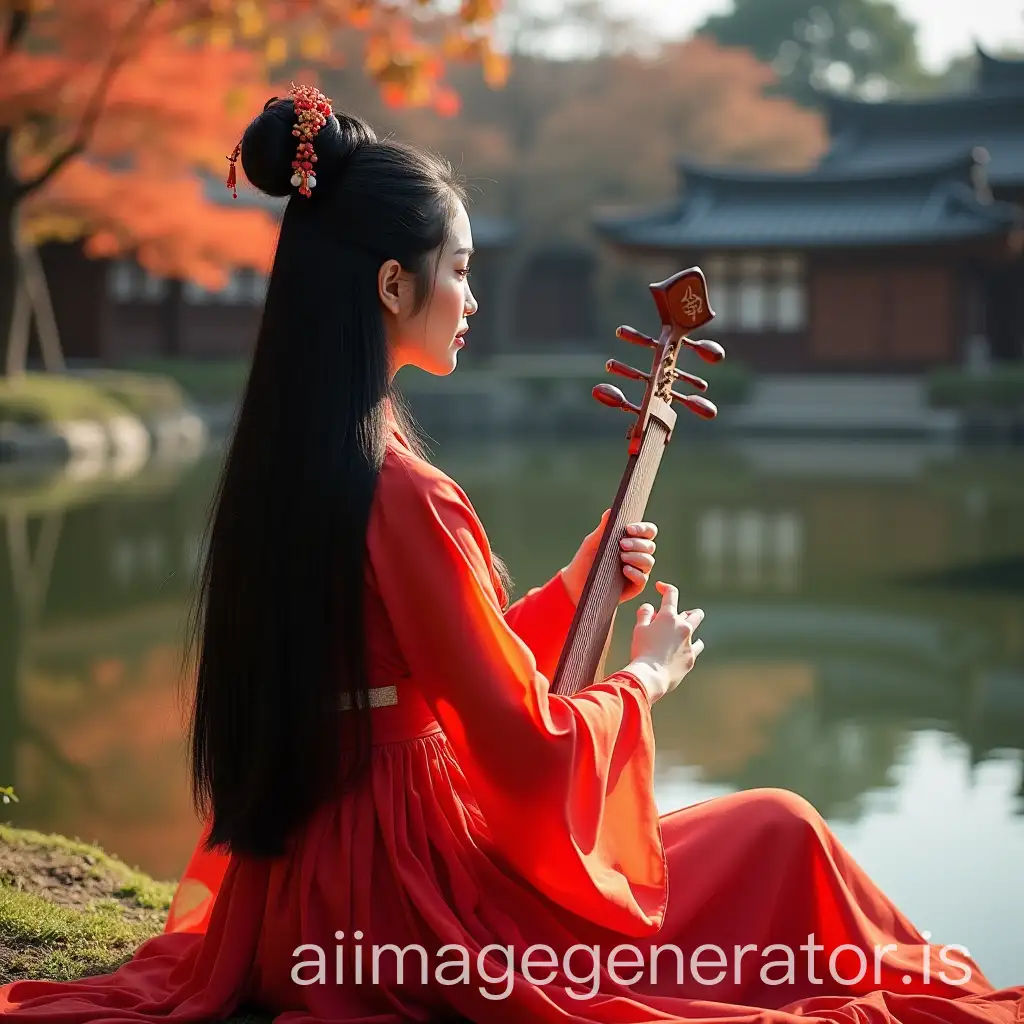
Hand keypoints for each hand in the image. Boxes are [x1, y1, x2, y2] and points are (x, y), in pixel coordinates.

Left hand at [561, 509, 657, 605]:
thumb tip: (611, 511)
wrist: (576, 584)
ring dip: (637, 557)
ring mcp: (638, 571)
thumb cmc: (586, 561)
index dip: (643, 529)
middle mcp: (638, 555)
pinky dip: (635, 573)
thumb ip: (603, 529)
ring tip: (622, 556)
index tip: (629, 529)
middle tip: (621, 544)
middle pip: (650, 546)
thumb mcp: (592, 543)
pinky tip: (625, 569)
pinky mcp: (634, 586)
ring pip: (648, 561)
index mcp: (631, 541)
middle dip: (637, 543)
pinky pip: (643, 579)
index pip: (647, 532)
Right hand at [624, 582, 704, 702]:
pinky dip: (690, 647)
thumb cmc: (641, 651)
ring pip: (696, 631)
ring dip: (689, 630)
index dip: (665, 588)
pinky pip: (695, 648)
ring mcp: (689, 643)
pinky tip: (683, 650)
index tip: (660, 588)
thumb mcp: (638, 629)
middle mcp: (683, 627)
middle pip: (695, 614)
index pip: (671, 594)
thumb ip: (644, 614)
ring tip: (679, 636)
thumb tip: (650, 607)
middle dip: (688, 612)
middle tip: (679, 617)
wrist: (650, 676)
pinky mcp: (691, 658)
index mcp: (668, 617)